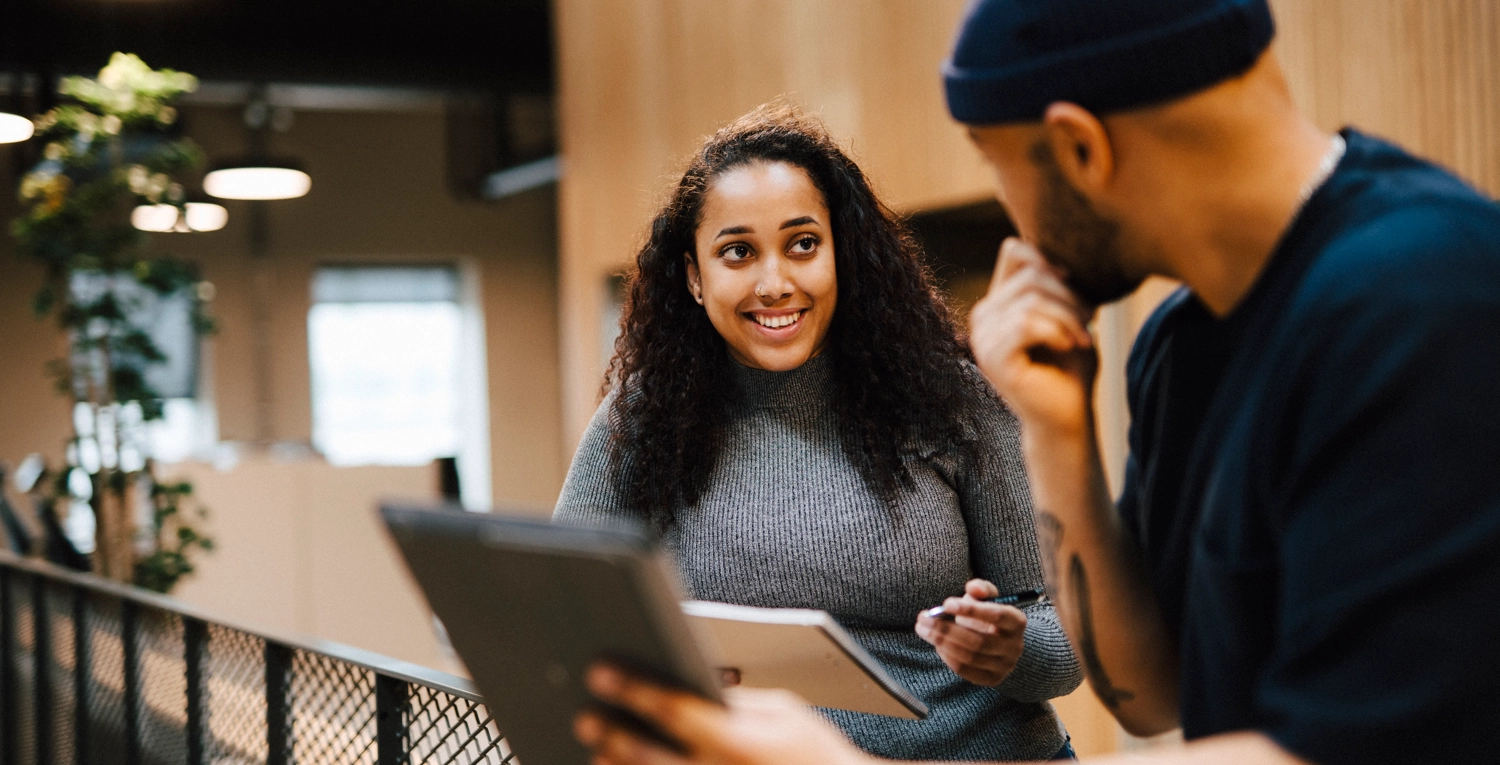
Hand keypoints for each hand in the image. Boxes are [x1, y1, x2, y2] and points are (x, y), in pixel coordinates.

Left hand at [574, 664, 868, 764]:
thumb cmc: (815, 753)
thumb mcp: (783, 712)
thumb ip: (734, 699)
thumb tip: (691, 684)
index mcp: (737, 739)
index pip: (671, 706)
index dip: (632, 687)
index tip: (601, 671)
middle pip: (647, 754)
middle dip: (613, 732)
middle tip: (585, 715)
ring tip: (597, 753)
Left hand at [916, 578, 1027, 685]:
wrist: (997, 639)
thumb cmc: (986, 613)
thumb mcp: (985, 596)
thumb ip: (980, 588)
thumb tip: (974, 589)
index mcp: (1017, 621)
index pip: (996, 616)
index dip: (971, 610)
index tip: (946, 603)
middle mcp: (1015, 646)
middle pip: (979, 641)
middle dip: (947, 629)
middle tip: (923, 618)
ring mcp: (1005, 665)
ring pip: (970, 657)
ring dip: (942, 643)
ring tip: (923, 629)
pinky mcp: (993, 679)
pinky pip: (966, 670)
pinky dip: (948, 657)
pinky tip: (937, 644)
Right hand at [968, 238, 1097, 436]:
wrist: (1068, 417)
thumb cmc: (1070, 367)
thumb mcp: (1068, 315)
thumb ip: (1057, 284)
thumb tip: (1059, 253)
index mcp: (998, 303)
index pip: (1015, 251)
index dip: (1049, 259)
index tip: (1076, 287)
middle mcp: (983, 317)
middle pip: (1030, 274)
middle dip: (1069, 294)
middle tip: (1089, 321)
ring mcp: (983, 338)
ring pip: (1030, 299)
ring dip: (1068, 316)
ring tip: (1083, 336)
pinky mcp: (993, 359)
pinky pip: (1025, 324)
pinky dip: (1057, 331)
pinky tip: (1070, 345)